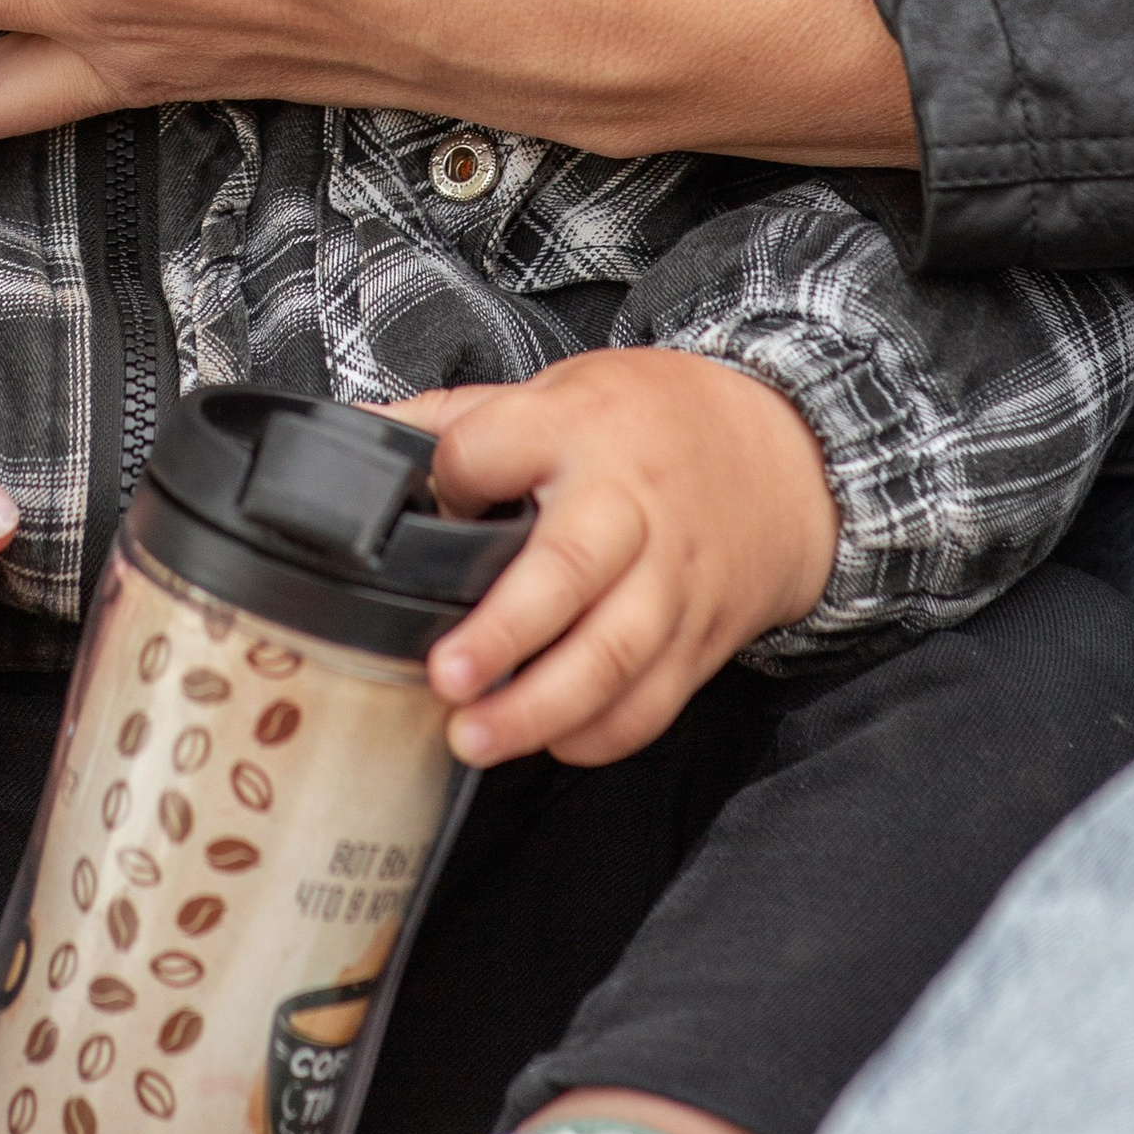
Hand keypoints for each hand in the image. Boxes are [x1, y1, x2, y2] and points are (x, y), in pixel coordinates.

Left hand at [409, 350, 839, 767]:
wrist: (780, 453)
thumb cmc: (648, 424)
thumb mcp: (558, 391)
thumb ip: (457, 419)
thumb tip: (353, 433)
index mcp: (579, 429)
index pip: (497, 447)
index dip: (453, 476)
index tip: (415, 511)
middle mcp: (629, 505)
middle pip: (569, 569)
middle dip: (504, 631)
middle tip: (445, 676)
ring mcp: (670, 579)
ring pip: (613, 653)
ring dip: (541, 707)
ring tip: (474, 737)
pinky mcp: (699, 637)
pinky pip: (652, 703)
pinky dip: (600, 735)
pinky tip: (549, 742)